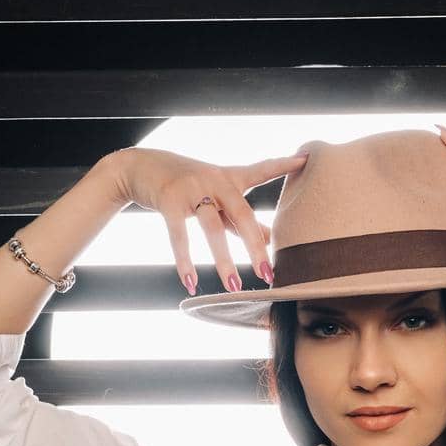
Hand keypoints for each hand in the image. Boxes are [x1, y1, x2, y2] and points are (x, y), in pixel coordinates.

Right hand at [104, 147, 309, 294]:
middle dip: (256, 246)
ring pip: (213, 228)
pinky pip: (179, 235)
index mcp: (230, 178)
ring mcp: (191, 189)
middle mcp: (215, 180)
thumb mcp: (215, 197)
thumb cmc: (186, 185)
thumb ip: (240, 218)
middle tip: (269, 274)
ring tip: (234, 286)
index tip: (305, 159)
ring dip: (223, 260)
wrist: (140, 166)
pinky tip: (190, 283)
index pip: (261, 170)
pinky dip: (184, 261)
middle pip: (242, 214)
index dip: (283, 165)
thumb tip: (270, 239)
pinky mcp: (169, 200)